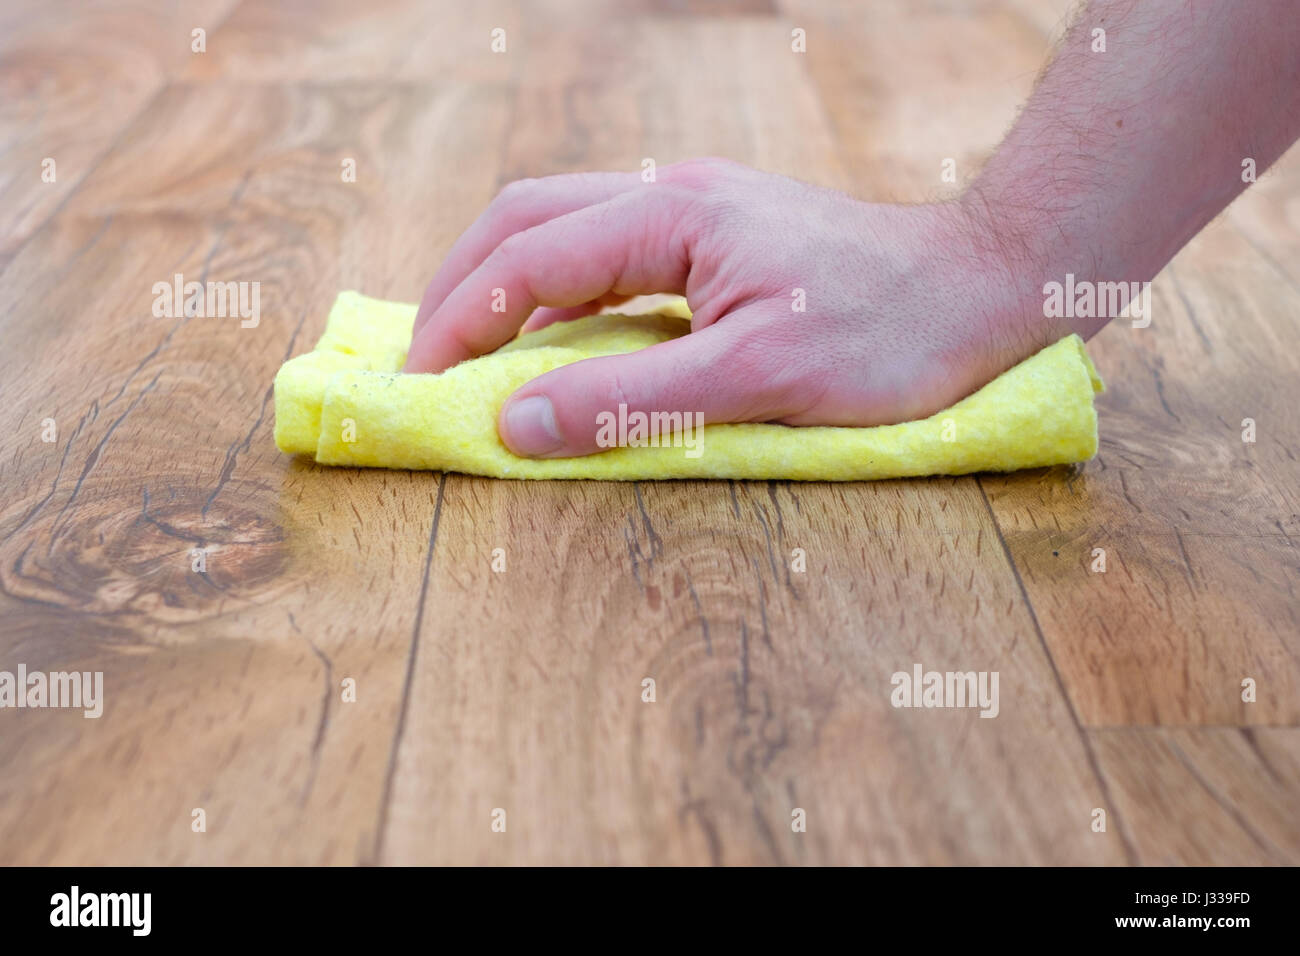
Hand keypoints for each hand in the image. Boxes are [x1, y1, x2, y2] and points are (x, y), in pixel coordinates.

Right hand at [403, 158, 1043, 457]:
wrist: (984, 287)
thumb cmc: (890, 333)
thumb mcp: (759, 378)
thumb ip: (633, 401)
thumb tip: (515, 420)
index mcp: (673, 218)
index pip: (530, 257)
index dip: (462, 318)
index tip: (418, 381)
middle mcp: (674, 197)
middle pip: (528, 218)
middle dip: (463, 285)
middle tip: (425, 360)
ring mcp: (696, 212)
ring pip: (565, 227)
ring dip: (507, 283)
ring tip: (471, 351)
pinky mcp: (718, 239)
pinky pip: (610, 255)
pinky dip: (560, 294)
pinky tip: (558, 339)